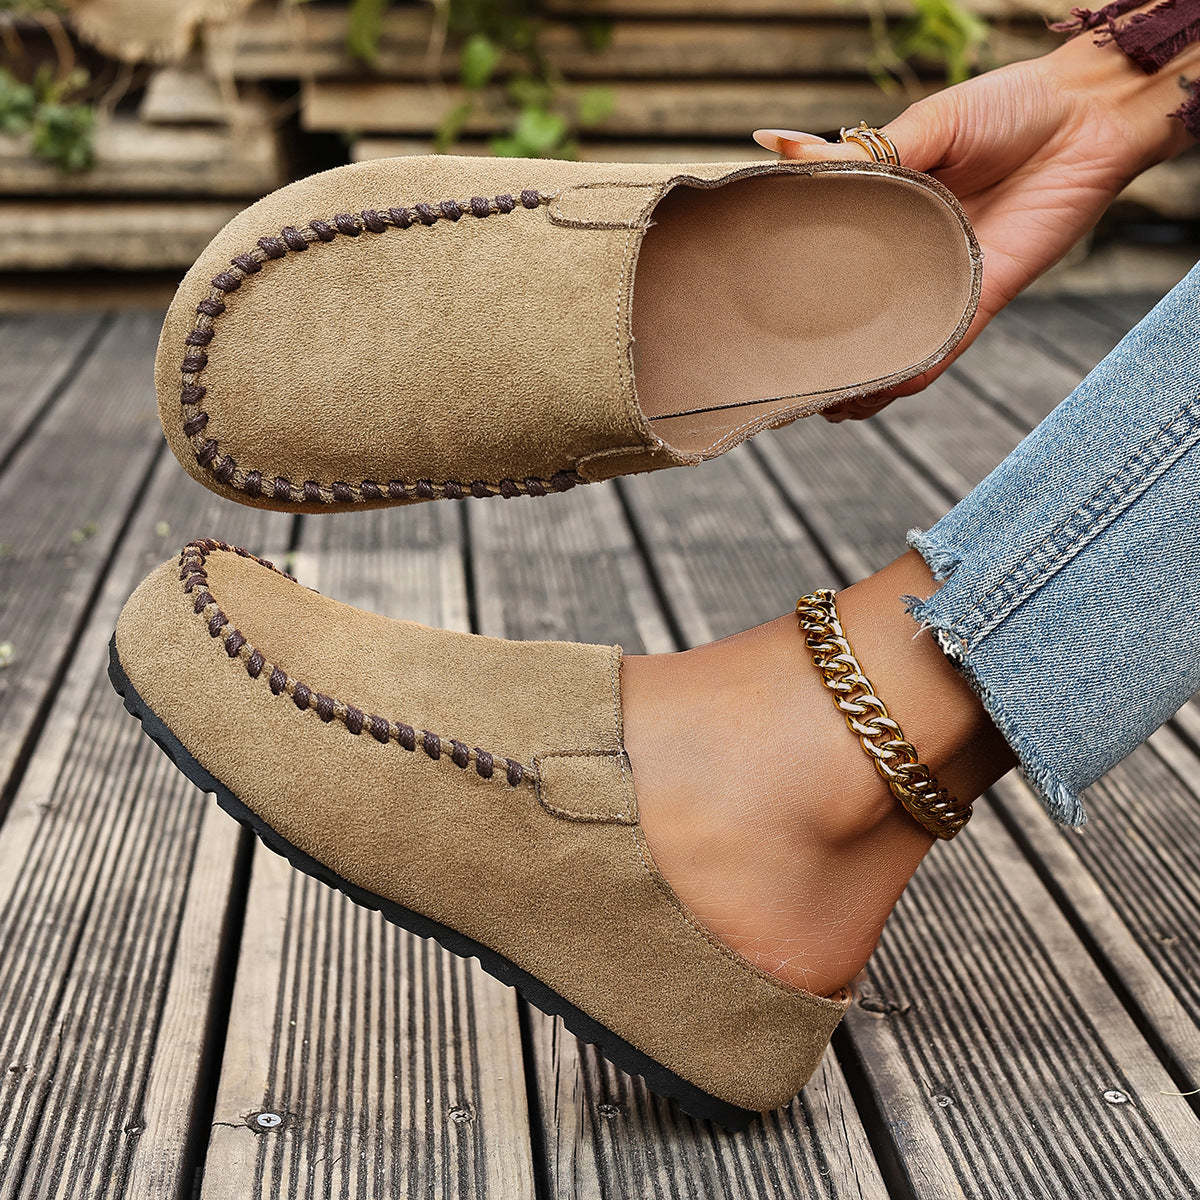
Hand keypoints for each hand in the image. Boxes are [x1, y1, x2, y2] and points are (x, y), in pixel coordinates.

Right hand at [755, 34, 1196, 417]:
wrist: (1089, 116)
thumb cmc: (1011, 108)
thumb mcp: (926, 124)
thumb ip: (862, 154)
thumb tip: (784, 150)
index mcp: (885, 219)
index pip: (824, 268)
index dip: (788, 297)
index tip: (746, 317)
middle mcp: (908, 263)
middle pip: (852, 324)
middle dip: (815, 359)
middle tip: (771, 381)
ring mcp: (942, 287)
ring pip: (889, 351)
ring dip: (854, 382)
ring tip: (814, 403)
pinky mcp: (980, 301)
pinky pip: (936, 351)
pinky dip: (904, 376)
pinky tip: (869, 395)